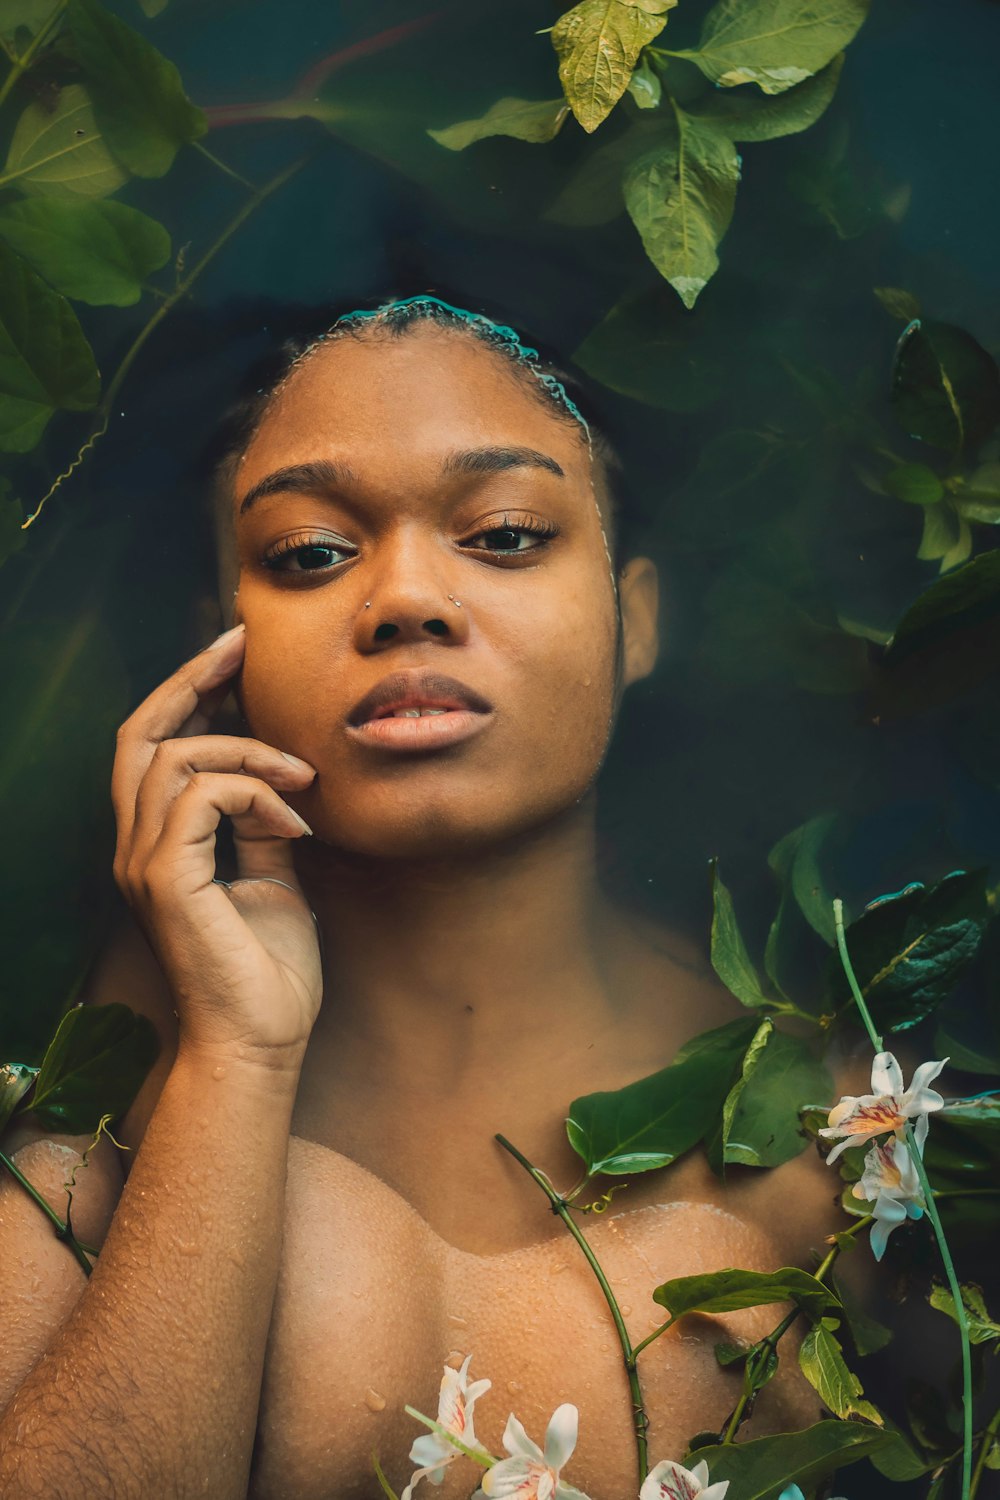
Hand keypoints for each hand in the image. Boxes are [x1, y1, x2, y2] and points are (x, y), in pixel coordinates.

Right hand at [112, 624, 322, 1068]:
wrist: (262, 1043)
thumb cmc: (270, 972)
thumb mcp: (277, 878)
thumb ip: (264, 826)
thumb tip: (281, 780)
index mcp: (159, 844)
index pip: (155, 747)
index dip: (190, 692)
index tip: (238, 655)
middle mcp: (138, 847)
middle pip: (140, 734)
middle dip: (191, 680)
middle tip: (242, 648)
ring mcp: (144, 862)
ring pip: (171, 756)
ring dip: (247, 750)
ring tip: (303, 778)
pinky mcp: (165, 879)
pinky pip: (201, 796)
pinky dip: (255, 792)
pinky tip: (297, 822)